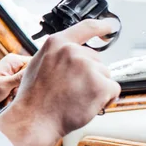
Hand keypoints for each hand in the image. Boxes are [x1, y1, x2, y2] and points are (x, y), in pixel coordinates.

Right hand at [0, 19, 121, 145]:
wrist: (34, 119)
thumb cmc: (33, 97)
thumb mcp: (37, 65)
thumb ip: (56, 55)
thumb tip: (71, 55)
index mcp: (56, 43)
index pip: (86, 27)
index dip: (100, 26)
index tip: (108, 27)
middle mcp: (72, 51)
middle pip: (95, 60)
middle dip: (89, 75)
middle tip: (71, 89)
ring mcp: (87, 67)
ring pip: (104, 75)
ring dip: (95, 87)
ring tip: (75, 98)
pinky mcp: (100, 84)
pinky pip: (112, 90)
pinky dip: (105, 99)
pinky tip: (87, 104)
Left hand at [0, 54, 28, 134]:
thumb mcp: (5, 84)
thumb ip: (22, 77)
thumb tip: (39, 69)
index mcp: (13, 60)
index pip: (36, 63)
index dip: (36, 75)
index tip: (28, 85)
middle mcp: (14, 64)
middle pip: (32, 74)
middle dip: (26, 86)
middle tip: (13, 92)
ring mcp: (12, 73)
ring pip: (26, 83)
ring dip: (20, 92)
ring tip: (8, 96)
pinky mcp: (10, 81)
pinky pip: (20, 88)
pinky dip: (15, 95)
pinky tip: (7, 99)